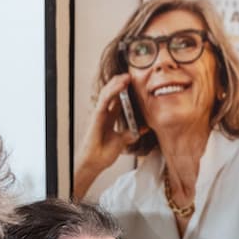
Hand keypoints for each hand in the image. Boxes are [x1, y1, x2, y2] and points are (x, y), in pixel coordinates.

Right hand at [73, 74, 138, 200]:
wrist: (95, 163)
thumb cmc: (103, 153)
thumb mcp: (122, 141)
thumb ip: (131, 133)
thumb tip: (144, 128)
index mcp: (108, 117)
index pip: (117, 99)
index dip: (124, 90)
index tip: (134, 82)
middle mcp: (103, 113)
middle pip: (111, 92)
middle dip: (120, 83)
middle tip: (131, 75)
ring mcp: (99, 113)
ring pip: (107, 92)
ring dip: (117, 83)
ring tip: (127, 76)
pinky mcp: (96, 116)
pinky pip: (105, 100)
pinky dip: (113, 91)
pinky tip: (121, 85)